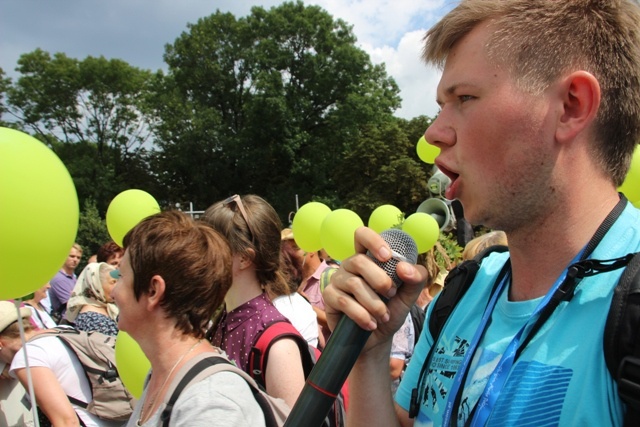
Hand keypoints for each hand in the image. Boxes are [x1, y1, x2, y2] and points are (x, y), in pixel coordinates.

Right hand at [323, 226, 427, 349]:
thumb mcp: (409, 295)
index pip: (362, 236)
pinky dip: (361, 315)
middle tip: (392, 295)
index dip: (373, 241)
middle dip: (380, 280)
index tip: (387, 256)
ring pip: (354, 283)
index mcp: (368, 258)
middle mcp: (350, 265)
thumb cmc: (390, 310)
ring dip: (374, 303)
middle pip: (359, 261)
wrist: (377, 339)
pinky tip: (371, 324)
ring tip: (383, 316)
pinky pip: (343, 301)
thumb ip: (415, 279)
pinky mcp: (329, 296)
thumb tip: (405, 268)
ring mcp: (337, 279)